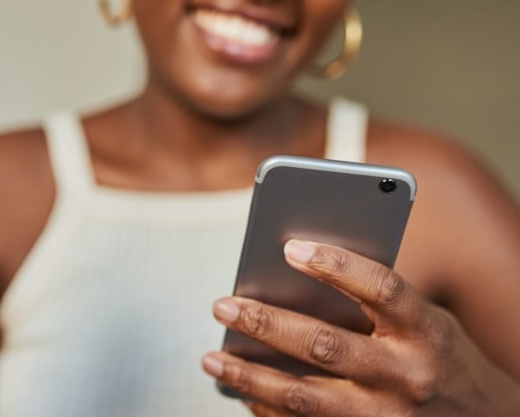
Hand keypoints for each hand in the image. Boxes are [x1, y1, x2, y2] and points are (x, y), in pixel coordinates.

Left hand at [203, 240, 519, 415]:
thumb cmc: (435, 356)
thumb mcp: (423, 321)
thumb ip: (370, 303)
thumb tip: (285, 277)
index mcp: (425, 332)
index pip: (382, 289)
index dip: (336, 266)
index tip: (289, 247)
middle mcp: (407, 376)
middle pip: (326, 345)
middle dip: (266, 324)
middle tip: (222, 306)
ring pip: (305, 398)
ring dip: (250, 376)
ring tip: (211, 357)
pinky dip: (267, 410)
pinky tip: (240, 391)